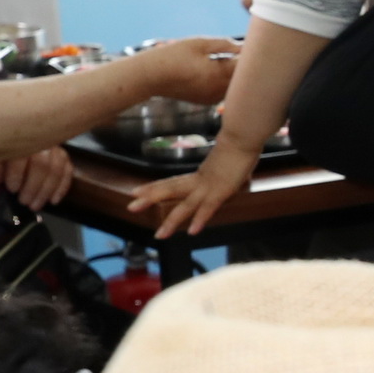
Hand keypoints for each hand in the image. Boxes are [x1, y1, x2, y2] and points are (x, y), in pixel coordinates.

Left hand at [0, 146, 73, 209]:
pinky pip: (67, 172)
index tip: (11, 190)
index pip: (21, 156)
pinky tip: (53, 201)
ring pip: (56, 169)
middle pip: (42, 164)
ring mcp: (54, 149)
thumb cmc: (2, 148)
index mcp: (20, 139)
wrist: (17, 139)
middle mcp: (41, 142)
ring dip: (47, 190)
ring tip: (35, 206)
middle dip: (33, 186)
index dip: (16, 174)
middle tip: (24, 202)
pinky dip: (62, 188)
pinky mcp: (63, 157)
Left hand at [133, 134, 262, 238]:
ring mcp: (209, 186)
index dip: (154, 187)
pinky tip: (192, 232)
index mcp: (200, 175)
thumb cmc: (239, 147)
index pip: (173, 182)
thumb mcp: (229, 162)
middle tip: (131, 207)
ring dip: (172, 221)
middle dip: (150, 198)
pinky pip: (208, 208)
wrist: (242, 137)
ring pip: (186, 205)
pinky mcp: (221, 191)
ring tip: (159, 235)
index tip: (136, 192)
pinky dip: (200, 219)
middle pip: (171, 190)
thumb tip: (237, 173)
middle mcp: (199, 181)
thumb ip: (229, 171)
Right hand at [144, 35, 241, 104]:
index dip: (251, 56)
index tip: (250, 47)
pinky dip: (225, 83)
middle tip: (238, 53)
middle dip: (245, 67)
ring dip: (234, 76)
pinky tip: (215, 73)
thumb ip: (225, 45)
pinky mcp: (208, 102)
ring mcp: (214, 99)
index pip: (247, 67)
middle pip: (244, 80)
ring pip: (235, 87)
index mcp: (219, 74)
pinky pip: (224, 92)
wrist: (150, 77)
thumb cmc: (173, 56)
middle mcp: (219, 90)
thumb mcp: (199, 44)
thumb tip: (244, 46)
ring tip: (225, 61)